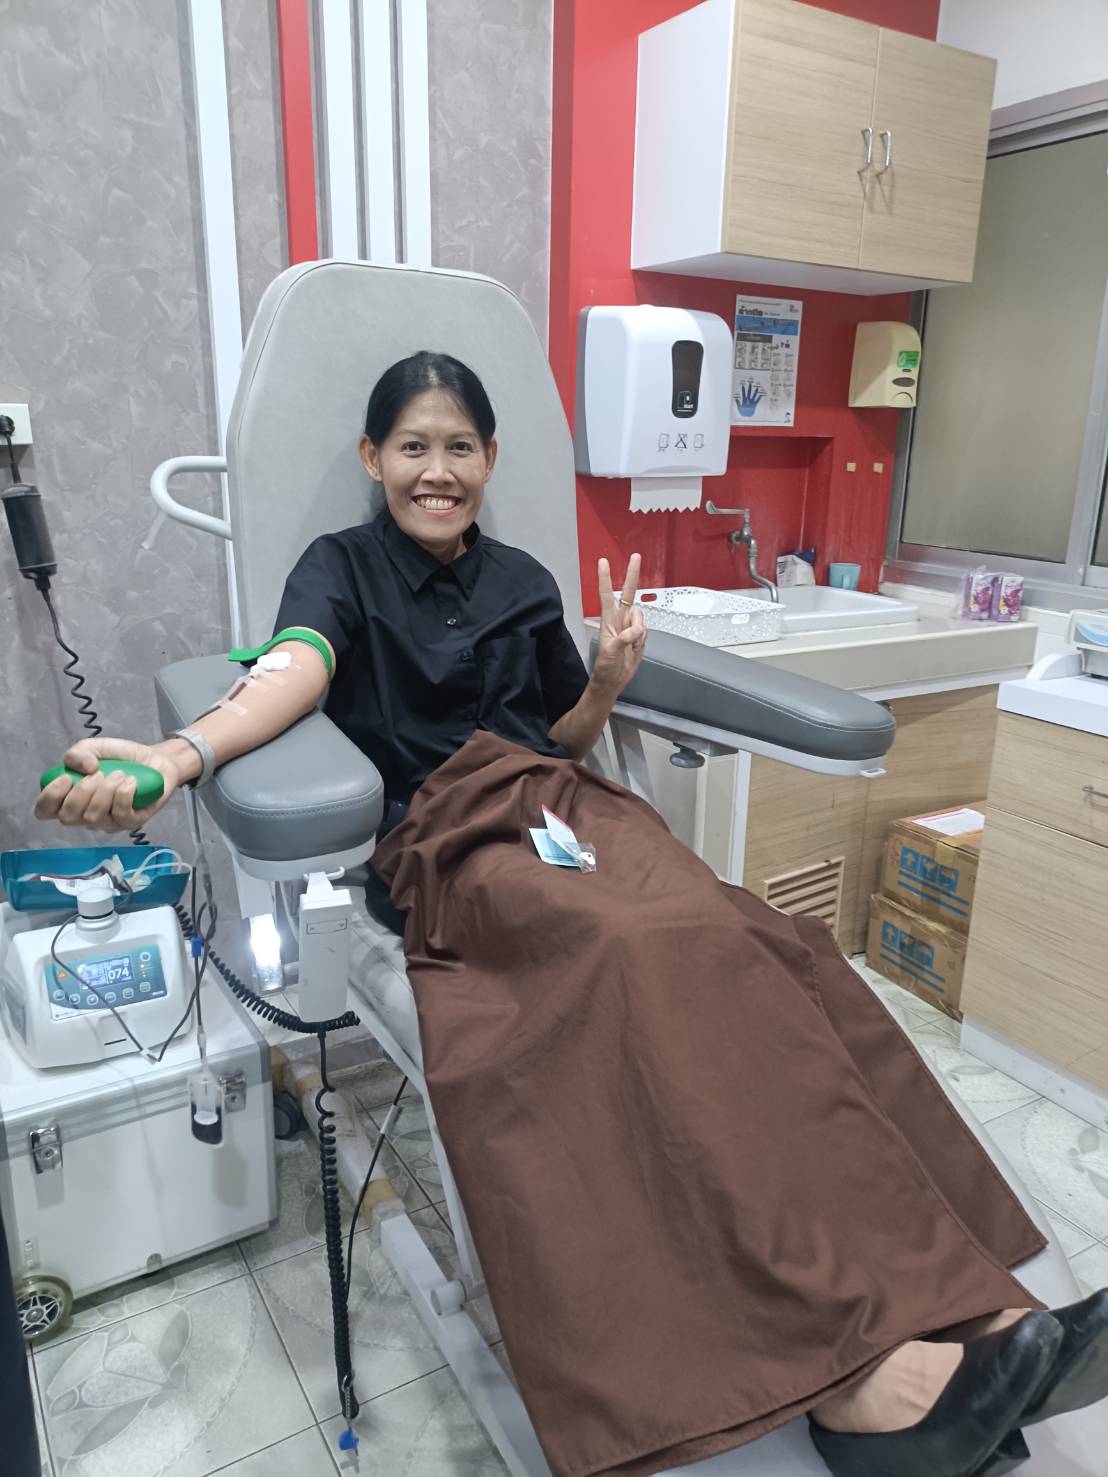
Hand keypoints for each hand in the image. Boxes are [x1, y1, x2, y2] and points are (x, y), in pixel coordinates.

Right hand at [34, 737, 182, 833]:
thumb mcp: (94, 748)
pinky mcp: (131, 822)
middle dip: (81, 793)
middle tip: (98, 773)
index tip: (66, 777)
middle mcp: (85, 815)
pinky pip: (121, 816)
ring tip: (119, 773)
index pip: (45, 811)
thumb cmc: (120, 758)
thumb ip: (78, 753)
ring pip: (94, 818)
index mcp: (70, 798)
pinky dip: (124, 794)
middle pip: (68, 818)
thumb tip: (83, 768)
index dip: (50, 798)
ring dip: (106, 790)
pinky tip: (131, 781)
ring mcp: (108, 822)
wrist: (154, 759)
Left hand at [593, 553, 646, 694]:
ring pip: (642, 617)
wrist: (613, 680)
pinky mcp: (639, 636)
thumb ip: (624, 638)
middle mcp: (620, 619)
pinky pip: (647, 631)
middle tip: (636, 556)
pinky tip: (635, 649)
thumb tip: (636, 630)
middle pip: (629, 593)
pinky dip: (643, 640)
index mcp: (608, 619)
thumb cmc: (605, 666)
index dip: (606, 578)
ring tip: (630, 645)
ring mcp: (630, 627)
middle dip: (632, 574)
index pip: (607, 594)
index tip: (603, 562)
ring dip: (639, 630)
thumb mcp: (611, 652)